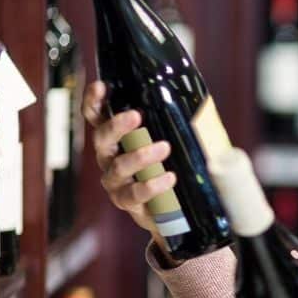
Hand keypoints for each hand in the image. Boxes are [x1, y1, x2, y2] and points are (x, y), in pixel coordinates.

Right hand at [80, 81, 175, 248]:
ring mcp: (114, 181)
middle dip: (117, 125)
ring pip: (120, 165)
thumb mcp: (171, 143)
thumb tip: (203, 105)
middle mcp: (108, 157)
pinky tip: (169, 177)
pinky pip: (135, 193)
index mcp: (116, 138)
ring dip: (141, 155)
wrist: (168, 211)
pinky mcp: (125, 202)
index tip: (101, 86)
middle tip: (136, 116)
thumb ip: (177, 125)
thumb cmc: (166, 167)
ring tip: (165, 147)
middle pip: (102, 138)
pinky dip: (152, 184)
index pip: (97, 116)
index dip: (94, 101)